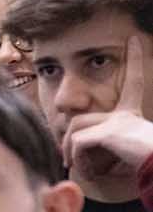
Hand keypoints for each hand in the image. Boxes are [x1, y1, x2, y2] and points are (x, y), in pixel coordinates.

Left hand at [62, 35, 152, 179]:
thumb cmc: (143, 165)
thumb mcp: (120, 154)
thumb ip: (100, 148)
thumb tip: (74, 158)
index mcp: (132, 115)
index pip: (133, 82)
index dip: (135, 60)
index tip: (133, 39)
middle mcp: (125, 114)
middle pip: (81, 119)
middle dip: (68, 141)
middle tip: (67, 162)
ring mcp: (117, 120)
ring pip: (76, 127)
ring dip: (71, 150)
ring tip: (78, 169)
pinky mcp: (110, 131)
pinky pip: (79, 141)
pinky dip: (78, 157)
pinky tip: (89, 172)